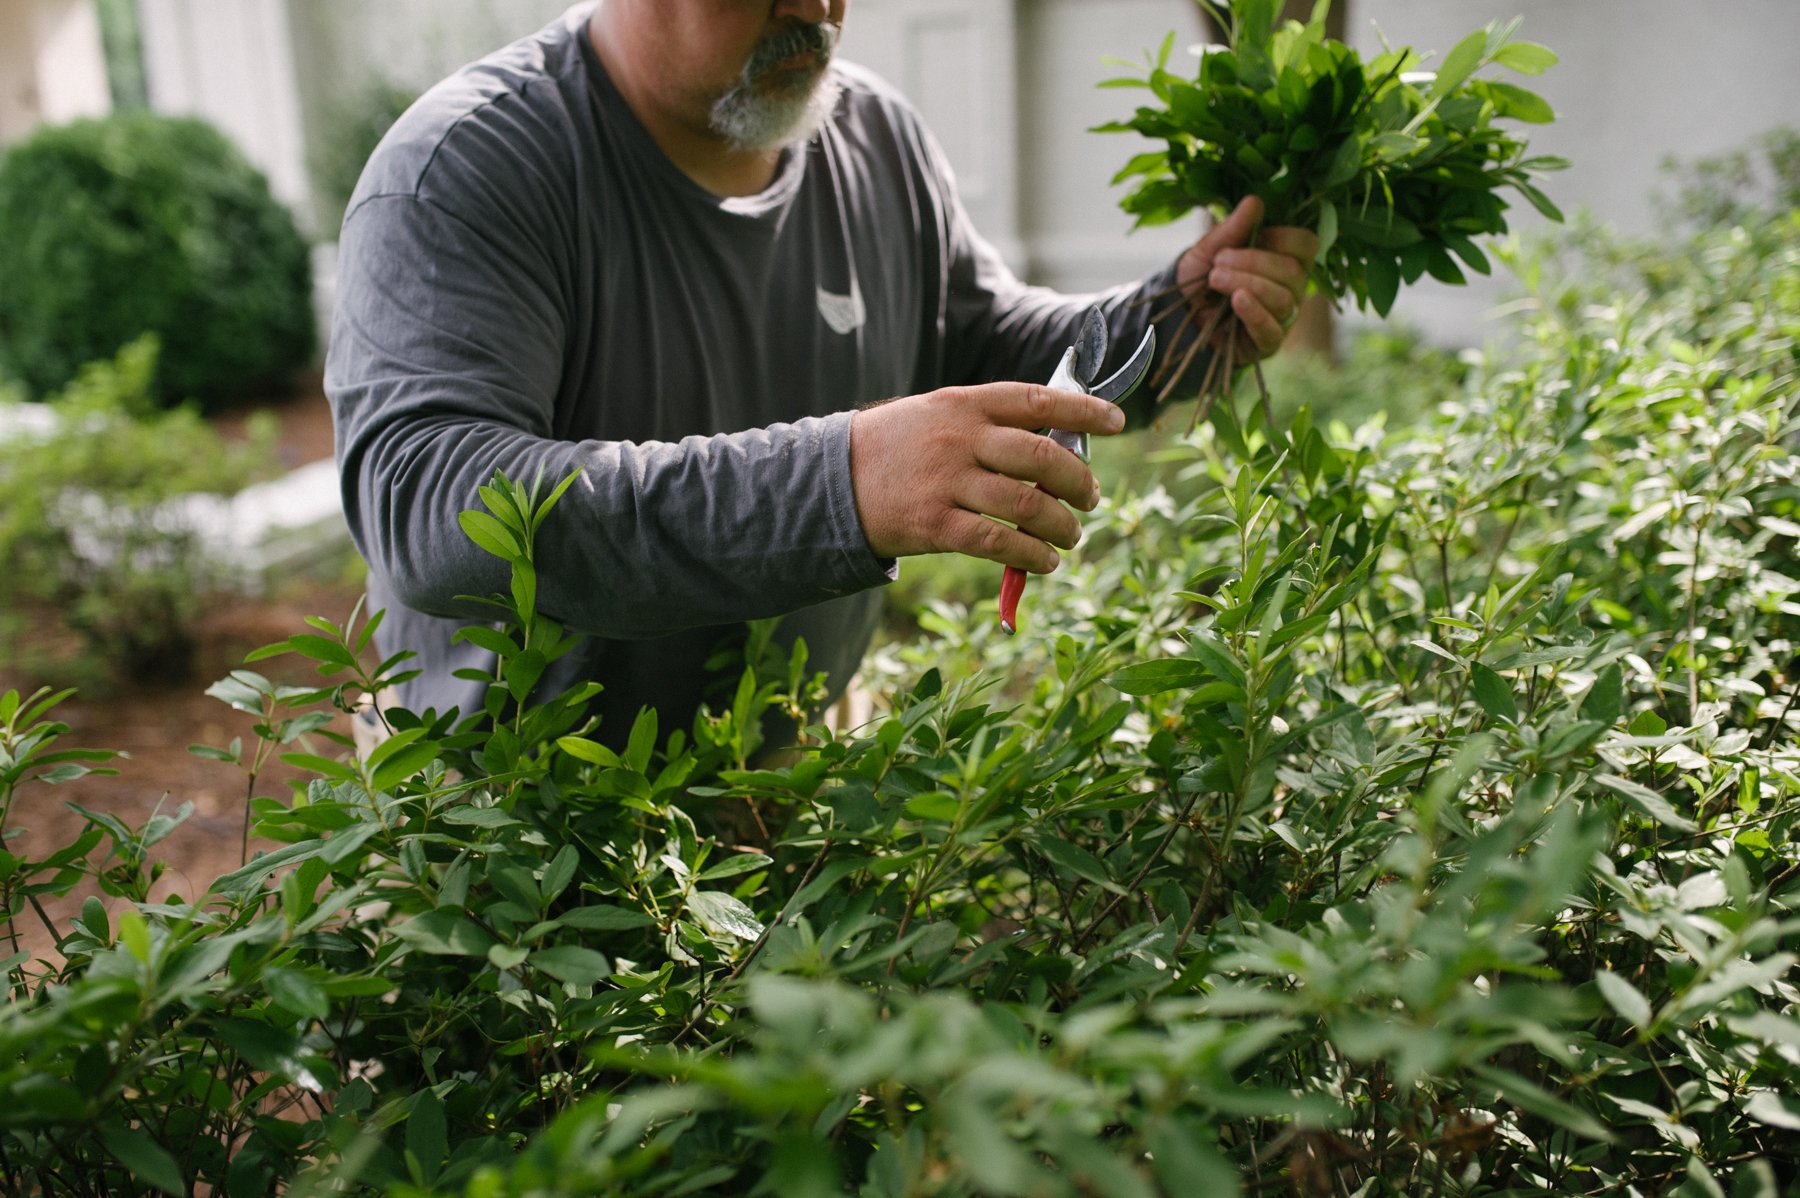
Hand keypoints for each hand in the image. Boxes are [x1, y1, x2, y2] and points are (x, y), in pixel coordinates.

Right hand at [849, 383, 1126, 572]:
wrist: (829, 481)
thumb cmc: (897, 448)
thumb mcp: (938, 415)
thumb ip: (991, 425)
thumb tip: (1058, 448)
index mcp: (964, 403)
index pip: (1037, 400)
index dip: (1084, 411)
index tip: (1116, 422)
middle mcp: (959, 438)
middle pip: (1042, 457)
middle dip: (1079, 482)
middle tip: (1091, 498)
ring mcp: (946, 482)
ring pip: (1026, 505)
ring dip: (1062, 526)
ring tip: (1071, 537)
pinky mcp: (934, 525)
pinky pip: (998, 543)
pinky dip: (1031, 556)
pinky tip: (1045, 562)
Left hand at [1176, 195, 1319, 359]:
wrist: (1178, 314)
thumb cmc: (1201, 277)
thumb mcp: (1211, 248)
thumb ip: (1234, 228)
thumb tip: (1254, 201)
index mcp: (1286, 260)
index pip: (1307, 245)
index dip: (1282, 238)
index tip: (1252, 236)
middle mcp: (1292, 289)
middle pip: (1294, 272)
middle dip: (1253, 262)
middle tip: (1218, 263)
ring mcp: (1283, 318)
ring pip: (1282, 299)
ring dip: (1246, 284)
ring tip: (1215, 280)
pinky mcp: (1267, 343)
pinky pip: (1271, 329)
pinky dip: (1254, 312)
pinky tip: (1236, 301)